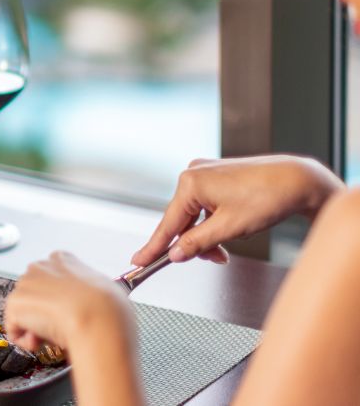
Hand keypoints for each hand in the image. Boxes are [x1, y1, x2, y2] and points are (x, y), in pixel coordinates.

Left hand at [4, 251, 133, 354]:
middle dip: (43, 312)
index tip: (67, 312)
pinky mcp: (14, 303)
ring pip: (24, 311)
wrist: (98, 321)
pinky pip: (14, 328)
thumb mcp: (107, 288)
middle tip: (60, 327)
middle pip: (35, 294)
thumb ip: (90, 289)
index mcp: (62, 259)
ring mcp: (24, 284)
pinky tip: (42, 342)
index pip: (52, 278)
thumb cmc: (109, 308)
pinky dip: (25, 341)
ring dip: (35, 327)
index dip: (59, 299)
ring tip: (54, 336)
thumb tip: (92, 299)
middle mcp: (39, 266)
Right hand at [132, 155, 342, 266]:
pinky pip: (204, 205)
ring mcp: (204, 172)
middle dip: (195, 243)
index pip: (167, 223)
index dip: (153, 247)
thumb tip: (175, 254)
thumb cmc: (267, 198)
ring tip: (227, 248)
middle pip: (182, 220)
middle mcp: (192, 173)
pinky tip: (229, 229)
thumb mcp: (230, 228)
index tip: (137, 261)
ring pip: (195, 214)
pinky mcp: (216, 175)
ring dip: (207, 234)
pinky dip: (213, 222)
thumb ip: (198, 243)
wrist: (297, 180)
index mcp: (190, 183)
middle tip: (215, 259)